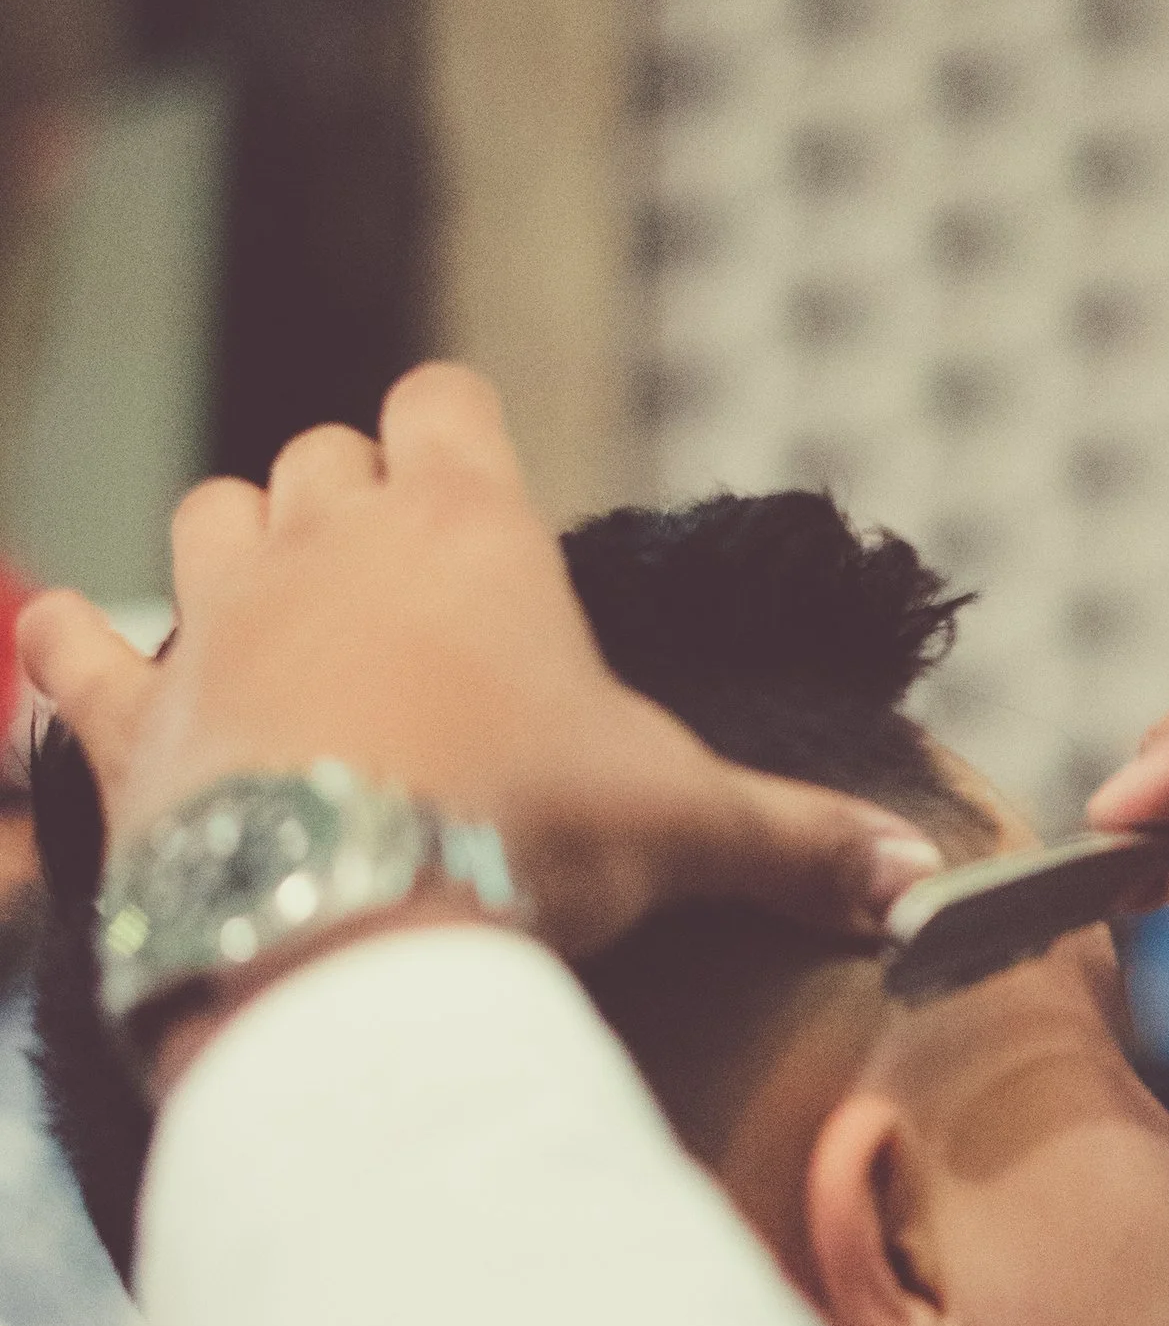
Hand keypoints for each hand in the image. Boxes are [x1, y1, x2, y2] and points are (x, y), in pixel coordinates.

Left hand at [17, 368, 943, 983]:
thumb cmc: (519, 839)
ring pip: (205, 516)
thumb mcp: (680, 834)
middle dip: (354, 504)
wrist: (345, 926)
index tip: (480, 493)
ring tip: (278, 627)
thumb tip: (926, 885)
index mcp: (466, 529)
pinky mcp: (136, 713)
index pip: (445, 398)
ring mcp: (217, 618)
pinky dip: (76, 650)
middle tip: (405, 601)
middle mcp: (331, 542)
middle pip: (321, 454)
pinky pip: (76, 646)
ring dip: (236, 554)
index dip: (457, 432)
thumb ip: (798, 845)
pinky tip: (80, 660)